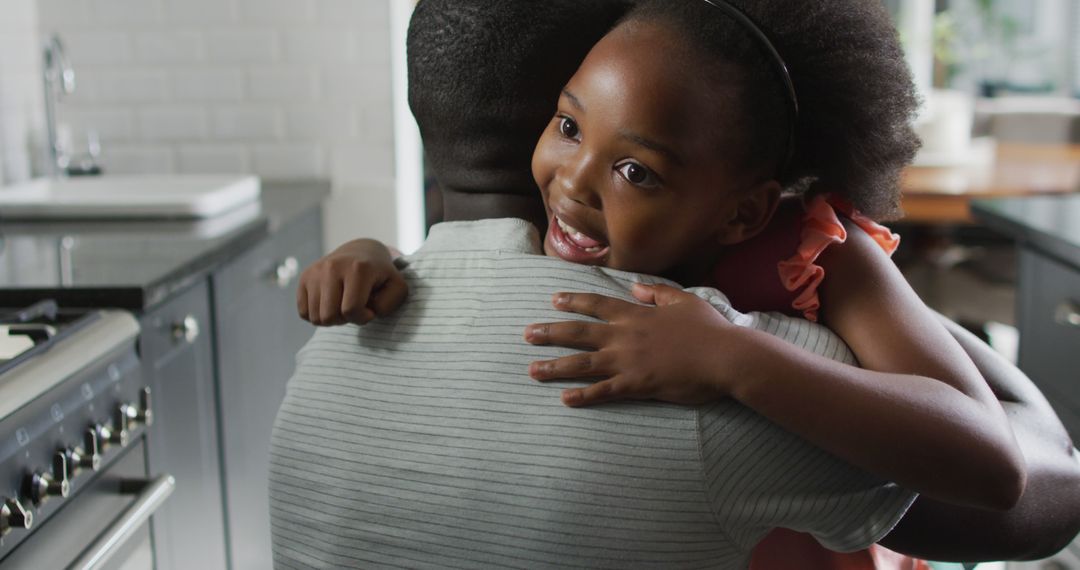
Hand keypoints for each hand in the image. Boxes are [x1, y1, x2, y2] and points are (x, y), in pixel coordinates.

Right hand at [296, 239, 407, 325]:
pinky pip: (303, 313)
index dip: (363, 317)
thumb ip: (388, 305)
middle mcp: (332, 267)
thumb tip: (363, 312)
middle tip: (354, 307)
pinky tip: (330, 302)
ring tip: (343, 304)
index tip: (370, 309)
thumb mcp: (397, 288)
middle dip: (344, 320)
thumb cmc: (381, 275)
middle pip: (329, 316)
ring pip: (315, 317)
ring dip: (331, 318)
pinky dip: (317, 314)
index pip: (351, 310)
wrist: (361, 252)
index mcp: (358, 268)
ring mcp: (315, 271)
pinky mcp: (304, 277)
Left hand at [524, 283, 735, 406]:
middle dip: (550, 333)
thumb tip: (634, 287)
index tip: (553, 301)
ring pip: (583, 363)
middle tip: (526, 335)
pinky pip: (604, 391)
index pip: (597, 305)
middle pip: (579, 333)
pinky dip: (583, 395)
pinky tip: (565, 399)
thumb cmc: (709, 329)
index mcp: (636, 315)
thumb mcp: (683, 301)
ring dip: (555, 366)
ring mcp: (628, 361)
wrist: (725, 356)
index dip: (573, 302)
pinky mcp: (637, 384)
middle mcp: (625, 336)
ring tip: (532, 370)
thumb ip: (656, 293)